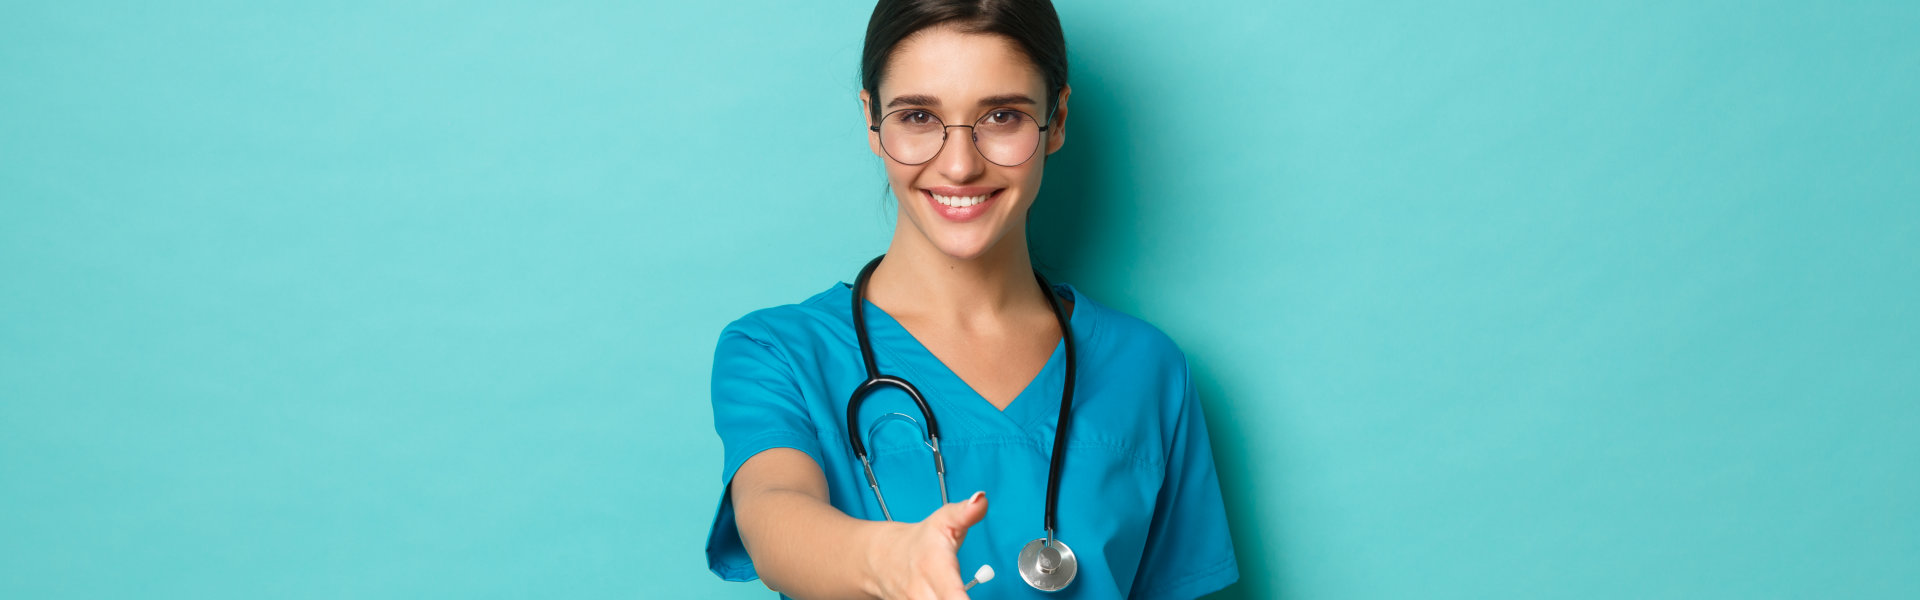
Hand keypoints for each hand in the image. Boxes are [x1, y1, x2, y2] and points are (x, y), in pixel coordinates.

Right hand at [865, 491, 988, 599]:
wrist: (882, 558)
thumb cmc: (920, 542)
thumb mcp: (943, 521)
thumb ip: (965, 513)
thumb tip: (981, 499)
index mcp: (934, 568)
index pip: (953, 595)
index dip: (962, 599)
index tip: (968, 598)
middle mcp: (921, 594)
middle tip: (967, 592)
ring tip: (959, 592)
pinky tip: (944, 596)